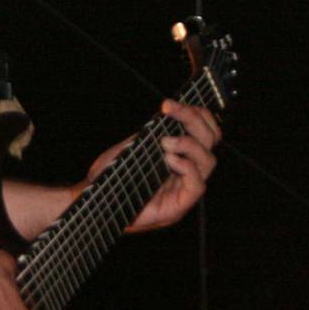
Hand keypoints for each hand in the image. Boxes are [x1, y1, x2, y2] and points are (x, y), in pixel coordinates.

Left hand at [83, 100, 220, 232]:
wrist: (96, 199)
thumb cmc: (112, 174)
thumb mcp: (133, 146)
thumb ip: (152, 133)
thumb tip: (167, 115)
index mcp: (179, 153)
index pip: (205, 130)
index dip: (197, 113)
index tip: (171, 103)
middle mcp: (186, 170)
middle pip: (211, 140)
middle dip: (194, 119)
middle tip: (171, 111)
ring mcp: (184, 189)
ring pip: (208, 161)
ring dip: (189, 144)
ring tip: (166, 142)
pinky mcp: (179, 206)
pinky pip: (197, 185)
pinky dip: (187, 167)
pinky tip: (169, 160)